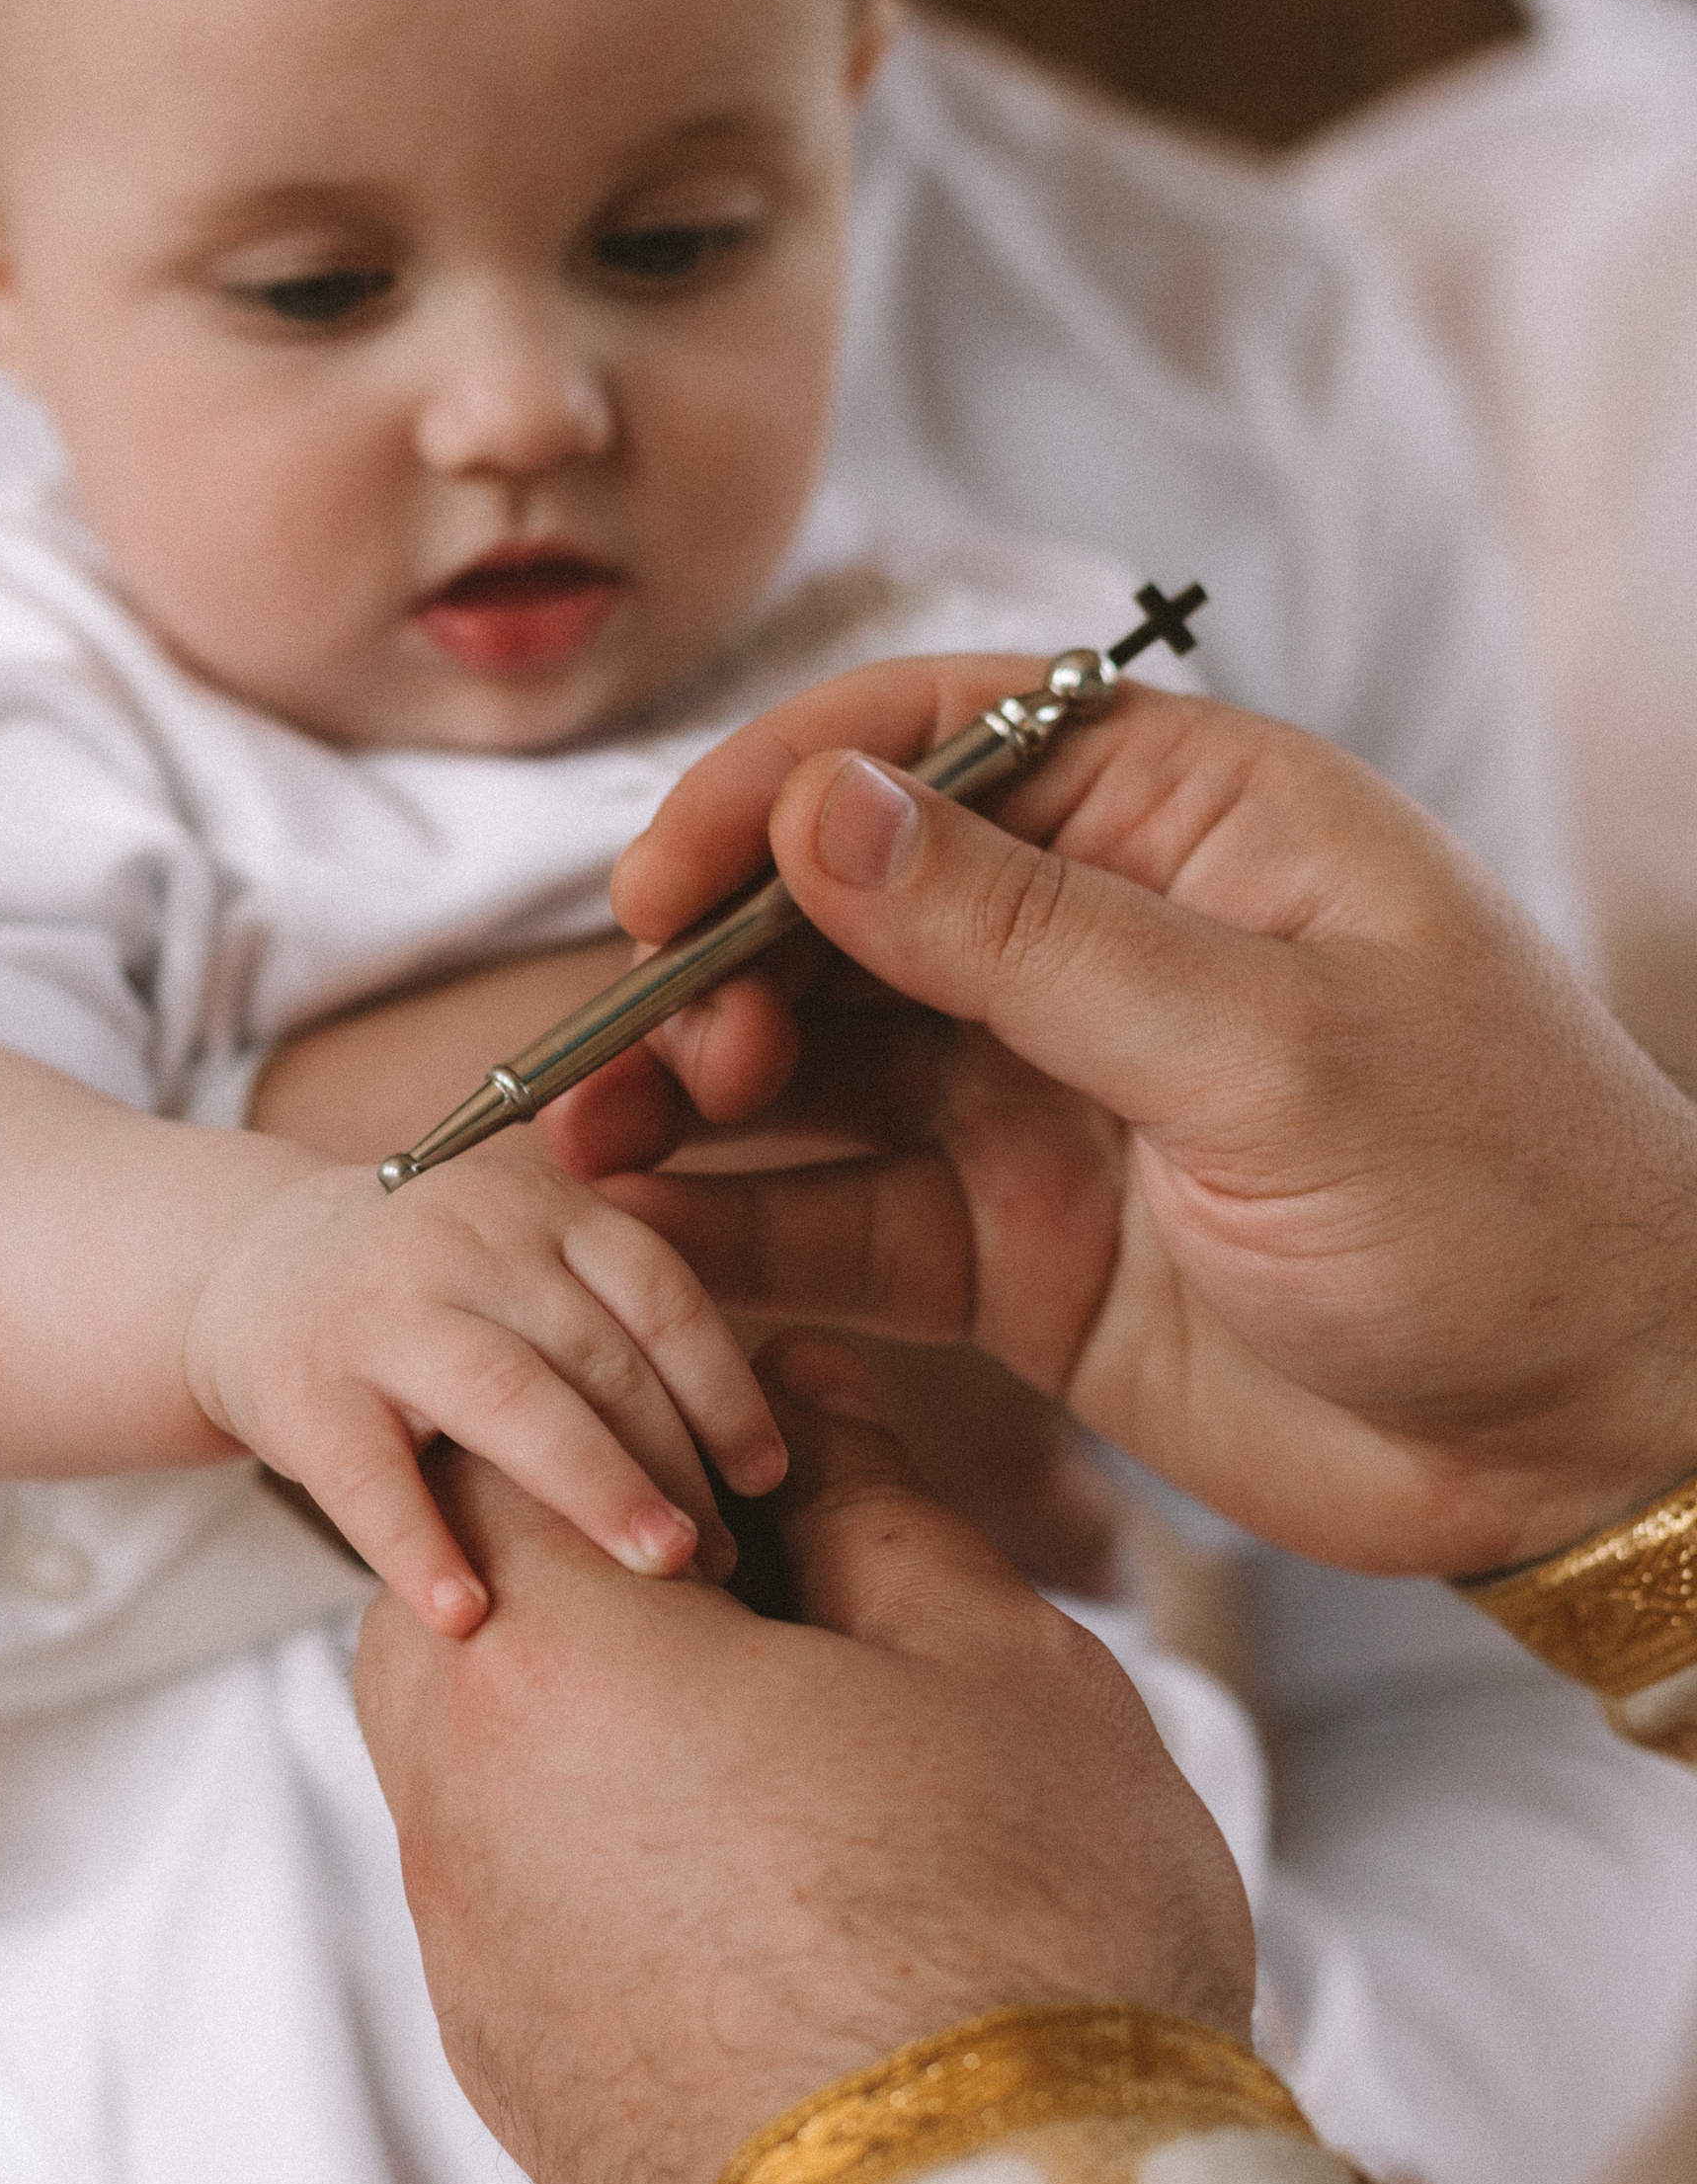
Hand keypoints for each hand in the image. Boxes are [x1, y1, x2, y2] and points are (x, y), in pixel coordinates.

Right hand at [183, 1146, 786, 1633]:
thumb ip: (615, 1329)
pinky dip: (421, 1547)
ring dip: (593, 1488)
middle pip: (596, 1354)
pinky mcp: (303, 1388)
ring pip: (507, 1398)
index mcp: (543, 1213)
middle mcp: (467, 1243)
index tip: (770, 1478)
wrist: (253, 1268)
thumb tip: (751, 1467)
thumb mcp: (529, 1268)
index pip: (659, 1295)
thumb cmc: (437, 1299)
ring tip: (663, 1573)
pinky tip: (467, 1616)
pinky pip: (370, 1476)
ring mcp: (381, 1311)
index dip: (725, 1389)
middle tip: (729, 1558)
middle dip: (673, 1461)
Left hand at [355, 1333, 1253, 2183]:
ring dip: (570, 1697)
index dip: (623, 1429)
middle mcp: (459, 1805)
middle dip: (573, 1556)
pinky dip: (573, 1833)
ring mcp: (466, 1954)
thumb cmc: (1023, 1941)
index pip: (504, 1455)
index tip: (742, 1475)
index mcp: (552, 1663)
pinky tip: (732, 1873)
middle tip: (746, 1588)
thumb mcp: (986, 1659)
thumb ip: (868, 1499)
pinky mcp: (502, 2068)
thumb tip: (808, 1399)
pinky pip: (495, 1886)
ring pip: (460, 1747)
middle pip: (450, 1597)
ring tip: (757, 1732)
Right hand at [556, 659, 1696, 1576]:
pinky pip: (838, 1220)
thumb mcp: (1266, 1047)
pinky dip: (740, 1227)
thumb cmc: (1502, 1196)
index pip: (924, 745)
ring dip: (693, 1101)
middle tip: (642, 1061)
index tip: (657, 890)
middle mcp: (1080, 943)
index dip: (767, 801)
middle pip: (833, 914)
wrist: (1589, 1437)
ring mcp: (1030, 1097)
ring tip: (594, 1147)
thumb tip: (814, 812)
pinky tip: (653, 1236)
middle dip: (712, 977)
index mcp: (1174, 821)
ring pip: (813, 1070)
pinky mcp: (1002, 1244)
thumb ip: (1025, 937)